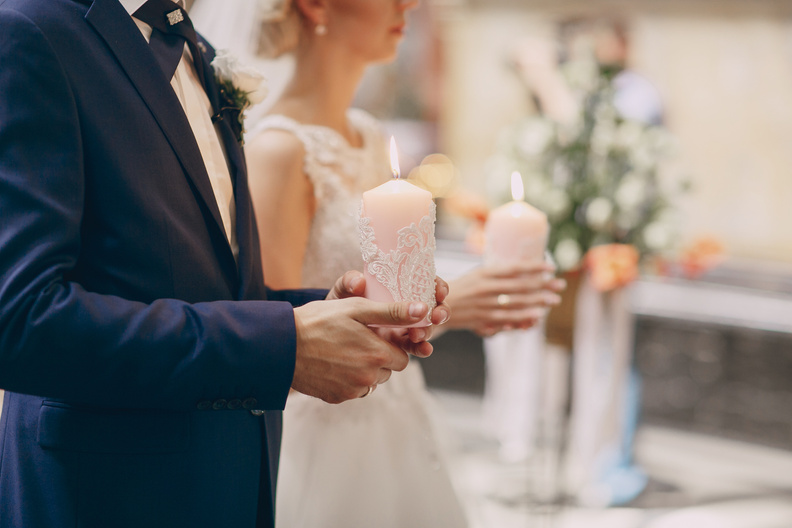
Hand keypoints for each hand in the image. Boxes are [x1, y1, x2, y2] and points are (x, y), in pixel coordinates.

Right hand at [293, 272, 449, 403]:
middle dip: (379, 356)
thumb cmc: (319, 321)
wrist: (281, 345)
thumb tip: (423, 311)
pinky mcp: (337, 398)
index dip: (391, 344)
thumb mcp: (357, 309)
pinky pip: (353, 390)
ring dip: (364, 369)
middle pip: (388, 370)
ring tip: (343, 350)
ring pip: (371, 381)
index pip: (403, 356)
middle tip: (357, 340)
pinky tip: (333, 363)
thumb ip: (392, 312)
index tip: (376, 335)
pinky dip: (348, 379)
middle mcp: (369, 377)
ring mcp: (352, 390)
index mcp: (379, 355)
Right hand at [444, 260, 564, 336]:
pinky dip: (523, 318)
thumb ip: (498, 274)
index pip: (514, 268)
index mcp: (485, 273)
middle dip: (542, 286)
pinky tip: (536, 317)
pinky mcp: (483, 319)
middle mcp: (485, 288)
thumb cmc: (462, 288)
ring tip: (553, 300)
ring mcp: (484, 305)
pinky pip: (507, 319)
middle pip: (519, 286)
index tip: (551, 266)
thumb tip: (525, 270)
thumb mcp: (477, 275)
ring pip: (516, 303)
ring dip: (537, 302)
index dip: (534, 267)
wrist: (437, 306)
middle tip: (559, 285)